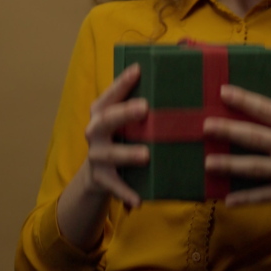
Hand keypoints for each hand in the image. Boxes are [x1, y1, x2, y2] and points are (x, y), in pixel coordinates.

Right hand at [83, 63, 149, 207]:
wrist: (98, 174)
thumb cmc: (123, 136)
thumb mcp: (125, 119)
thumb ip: (141, 101)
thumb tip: (176, 73)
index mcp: (101, 111)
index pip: (110, 93)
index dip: (122, 81)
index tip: (138, 70)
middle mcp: (94, 131)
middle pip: (106, 120)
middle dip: (124, 113)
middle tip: (144, 108)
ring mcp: (95, 155)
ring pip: (109, 154)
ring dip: (127, 153)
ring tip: (146, 154)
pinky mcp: (101, 178)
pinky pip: (114, 186)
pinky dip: (126, 193)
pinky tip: (139, 200)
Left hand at [203, 83, 270, 206]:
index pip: (267, 108)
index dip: (245, 99)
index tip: (222, 91)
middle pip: (257, 137)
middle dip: (230, 130)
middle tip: (206, 126)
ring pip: (257, 167)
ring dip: (231, 166)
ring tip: (207, 163)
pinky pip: (264, 195)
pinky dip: (245, 198)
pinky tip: (226, 199)